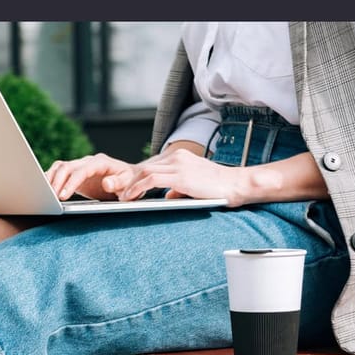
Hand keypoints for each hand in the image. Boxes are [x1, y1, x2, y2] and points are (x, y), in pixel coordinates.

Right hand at [45, 154, 136, 200]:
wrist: (128, 179)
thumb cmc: (130, 182)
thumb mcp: (129, 184)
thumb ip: (119, 183)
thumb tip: (107, 183)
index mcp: (100, 162)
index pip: (81, 170)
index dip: (71, 182)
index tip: (63, 196)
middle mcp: (87, 162)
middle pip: (66, 167)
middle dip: (56, 182)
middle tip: (50, 198)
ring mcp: (80, 166)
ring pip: (59, 168)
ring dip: (50, 180)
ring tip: (44, 195)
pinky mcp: (74, 174)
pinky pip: (59, 173)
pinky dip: (50, 180)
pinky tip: (44, 191)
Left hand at [116, 148, 250, 206]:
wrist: (236, 184)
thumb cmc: (218, 188)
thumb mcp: (194, 185)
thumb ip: (179, 188)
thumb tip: (168, 196)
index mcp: (180, 157)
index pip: (151, 164)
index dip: (136, 177)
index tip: (126, 188)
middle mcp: (177, 157)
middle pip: (144, 166)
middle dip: (129, 180)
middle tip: (118, 193)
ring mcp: (179, 165)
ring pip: (144, 171)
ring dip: (130, 185)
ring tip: (123, 197)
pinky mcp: (180, 176)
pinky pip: (151, 180)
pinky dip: (138, 188)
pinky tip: (132, 197)